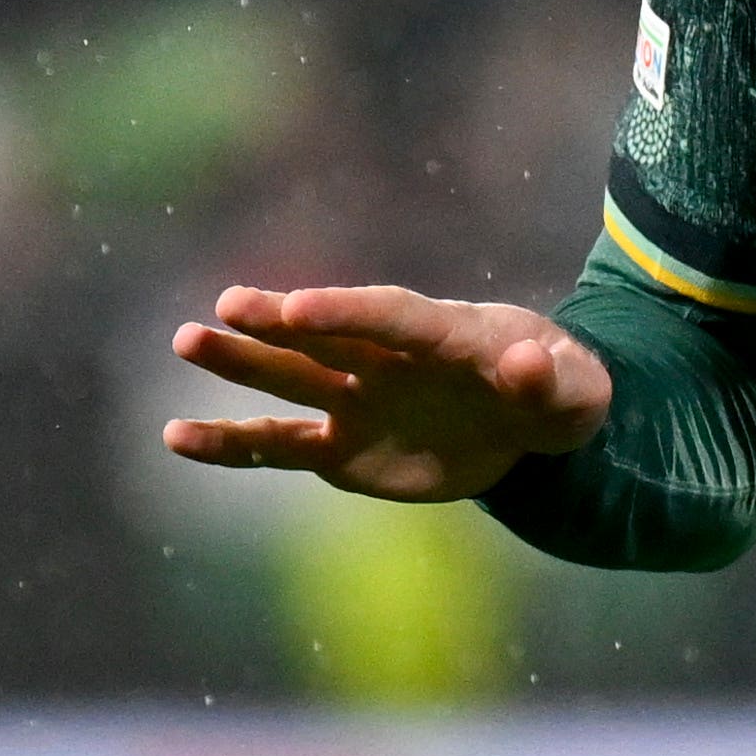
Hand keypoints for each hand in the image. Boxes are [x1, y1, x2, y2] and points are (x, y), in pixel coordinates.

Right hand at [166, 283, 614, 502]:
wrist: (529, 424)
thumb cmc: (559, 396)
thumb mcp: (576, 394)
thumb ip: (550, 379)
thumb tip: (528, 363)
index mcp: (446, 335)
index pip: (390, 317)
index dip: (346, 312)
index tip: (297, 308)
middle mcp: (387, 359)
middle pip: (328, 337)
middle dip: (278, 323)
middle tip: (227, 306)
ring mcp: (358, 400)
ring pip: (291, 380)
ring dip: (240, 364)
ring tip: (187, 342)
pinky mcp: (340, 448)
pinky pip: (279, 447)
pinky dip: (232, 445)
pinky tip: (179, 437)